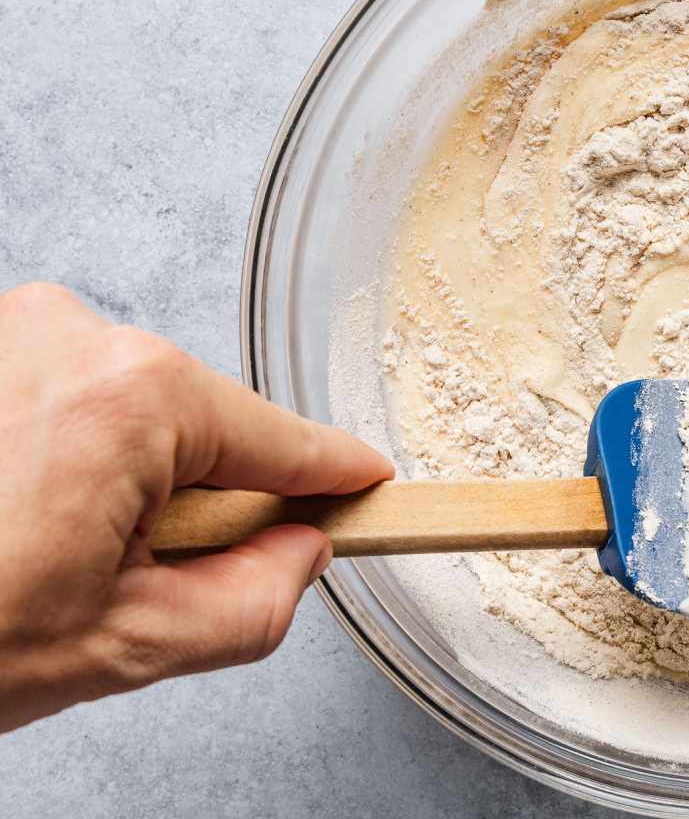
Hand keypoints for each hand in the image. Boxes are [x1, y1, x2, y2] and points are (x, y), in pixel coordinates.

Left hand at [0, 283, 391, 732]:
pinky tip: (21, 508)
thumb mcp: (129, 645)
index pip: (283, 442)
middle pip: (203, 422)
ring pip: (131, 404)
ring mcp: (16, 327)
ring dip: (122, 469)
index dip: (334, 480)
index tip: (371, 485)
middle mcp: (76, 331)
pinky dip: (64, 444)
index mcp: (136, 397)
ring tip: (48, 544)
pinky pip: (66, 387)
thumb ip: (257, 597)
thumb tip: (299, 552)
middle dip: (196, 493)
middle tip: (131, 573)